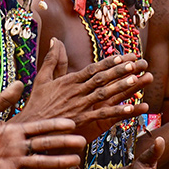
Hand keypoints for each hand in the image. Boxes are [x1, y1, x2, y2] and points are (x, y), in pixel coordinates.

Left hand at [0, 81, 84, 168]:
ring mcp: (13, 162)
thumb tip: (20, 82)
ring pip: (38, 162)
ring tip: (74, 161)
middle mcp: (19, 147)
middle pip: (45, 144)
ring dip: (56, 162)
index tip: (71, 123)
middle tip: (82, 141)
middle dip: (63, 143)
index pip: (39, 127)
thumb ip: (2, 100)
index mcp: (16, 131)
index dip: (55, 125)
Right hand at [18, 38, 150, 141]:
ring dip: (122, 86)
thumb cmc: (36, 104)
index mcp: (69, 81)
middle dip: (120, 70)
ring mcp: (80, 106)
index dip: (108, 62)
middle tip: (137, 63)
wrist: (30, 129)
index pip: (92, 69)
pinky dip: (117, 111)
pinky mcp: (81, 120)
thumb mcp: (42, 79)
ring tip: (137, 79)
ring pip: (104, 93)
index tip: (123, 56)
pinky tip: (131, 108)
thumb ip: (52, 59)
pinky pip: (102, 114)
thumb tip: (55, 39)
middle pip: (102, 78)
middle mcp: (76, 91)